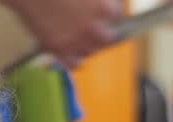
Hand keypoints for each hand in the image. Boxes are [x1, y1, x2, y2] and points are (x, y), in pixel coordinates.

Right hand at [0, 0, 122, 67]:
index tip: (104, 12)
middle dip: (103, 33)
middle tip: (96, 29)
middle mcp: (91, 27)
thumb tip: (105, 8)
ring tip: (80, 38)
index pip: (115, 16)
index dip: (109, 13)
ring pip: (91, 52)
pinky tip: (73, 53)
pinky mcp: (57, 48)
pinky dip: (76, 60)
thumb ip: (95, 0)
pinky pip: (74, 64)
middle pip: (107, 39)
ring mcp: (74, 40)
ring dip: (88, 45)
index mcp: (101, 7)